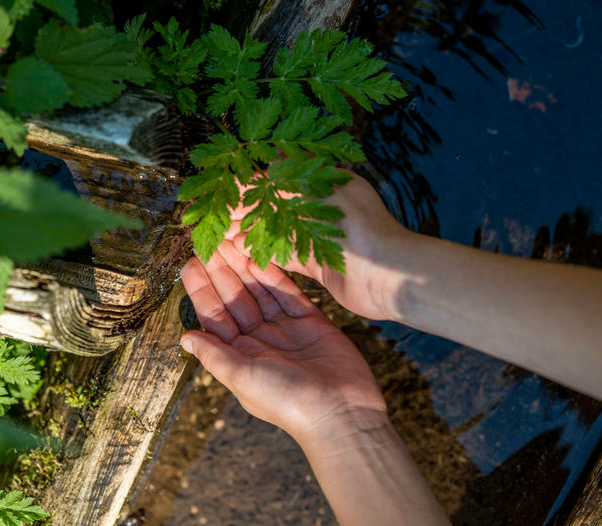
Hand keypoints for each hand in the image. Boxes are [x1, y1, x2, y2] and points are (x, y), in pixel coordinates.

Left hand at [179, 240, 385, 443]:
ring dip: (245, 267)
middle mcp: (260, 341)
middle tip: (211, 239)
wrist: (341, 414)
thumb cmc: (287, 403)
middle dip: (222, 271)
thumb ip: (213, 354)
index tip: (190, 262)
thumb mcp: (242, 377)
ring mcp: (286, 330)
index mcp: (239, 356)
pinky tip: (261, 254)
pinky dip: (275, 275)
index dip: (202, 290)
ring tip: (233, 238)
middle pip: (236, 299)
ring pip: (261, 292)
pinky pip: (289, 293)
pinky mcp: (312, 322)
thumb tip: (183, 337)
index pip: (214, 316)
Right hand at [230, 174, 411, 321]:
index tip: (219, 190)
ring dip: (249, 233)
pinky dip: (264, 254)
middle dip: (243, 211)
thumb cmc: (355, 226)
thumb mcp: (309, 196)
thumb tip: (241, 178)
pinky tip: (241, 252)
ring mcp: (320, 234)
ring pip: (276, 230)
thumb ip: (274, 187)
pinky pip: (286, 255)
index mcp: (324, 179)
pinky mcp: (319, 262)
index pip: (276, 176)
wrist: (389, 274)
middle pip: (273, 204)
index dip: (247, 183)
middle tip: (212, 218)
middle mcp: (321, 205)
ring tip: (220, 235)